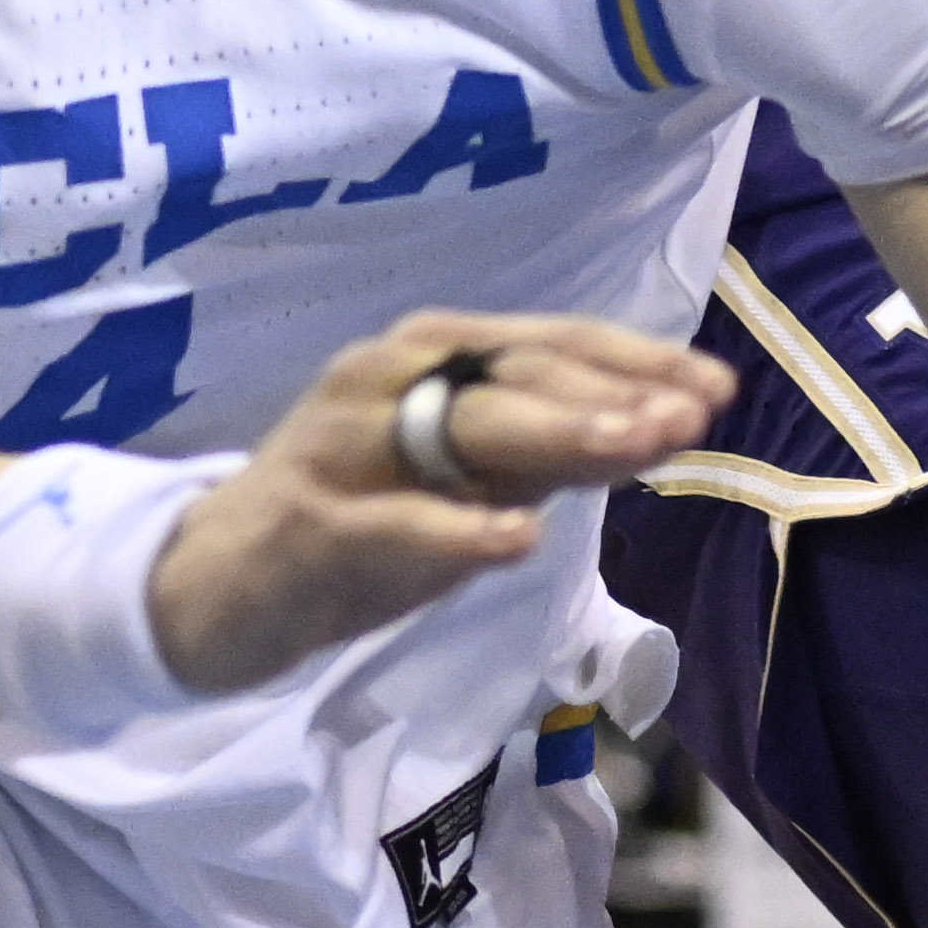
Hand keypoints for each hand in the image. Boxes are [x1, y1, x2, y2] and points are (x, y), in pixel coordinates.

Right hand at [145, 309, 733, 693]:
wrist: (210, 582)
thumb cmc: (357, 518)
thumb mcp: (463, 475)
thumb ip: (551, 450)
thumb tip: (667, 423)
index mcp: (428, 357)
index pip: (547, 345)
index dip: (633, 362)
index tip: (717, 390)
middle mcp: (384, 381)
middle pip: (511, 376)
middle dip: (608, 395)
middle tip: (689, 419)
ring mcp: (340, 449)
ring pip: (456, 430)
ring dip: (553, 434)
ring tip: (632, 447)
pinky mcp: (308, 525)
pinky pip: (389, 522)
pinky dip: (453, 528)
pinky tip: (515, 538)